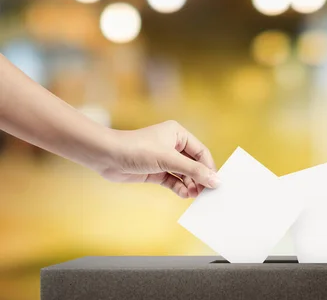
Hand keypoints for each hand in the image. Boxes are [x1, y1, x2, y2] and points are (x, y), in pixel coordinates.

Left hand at [98, 120, 218, 198]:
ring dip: (190, 185)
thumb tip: (215, 180)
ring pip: (184, 174)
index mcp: (179, 134)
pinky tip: (184, 194)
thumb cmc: (137, 149)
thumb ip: (193, 171)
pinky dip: (179, 188)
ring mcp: (164, 159)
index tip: (216, 183)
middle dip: (199, 178)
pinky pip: (173, 181)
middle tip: (206, 193)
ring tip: (195, 195)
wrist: (107, 156)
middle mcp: (173, 145)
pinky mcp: (156, 171)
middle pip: (194, 164)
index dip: (209, 167)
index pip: (201, 152)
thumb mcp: (169, 160)